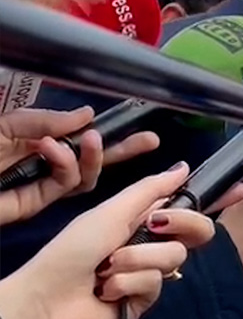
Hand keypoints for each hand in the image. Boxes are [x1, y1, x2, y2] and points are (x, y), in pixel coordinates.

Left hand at [0, 107, 159, 224]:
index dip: (108, 131)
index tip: (134, 122)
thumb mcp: (7, 122)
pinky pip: (65, 186)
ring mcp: (41, 186)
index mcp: (36, 139)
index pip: (80, 136)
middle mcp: (44, 163)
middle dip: (125, 150)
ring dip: (94, 156)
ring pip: (86, 177)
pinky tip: (52, 148)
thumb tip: (88, 114)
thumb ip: (45, 120)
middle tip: (151, 141)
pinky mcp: (35, 204)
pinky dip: (66, 166)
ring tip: (90, 137)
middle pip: (94, 161)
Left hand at [0, 162, 214, 318]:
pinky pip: (156, 284)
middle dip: (180, 224)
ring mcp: (150, 273)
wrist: (46, 300)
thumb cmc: (71, 250)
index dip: (218, 200)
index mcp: (143, 218)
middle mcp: (151, 243)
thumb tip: (185, 167)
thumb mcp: (112, 210)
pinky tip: (107, 290)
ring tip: (106, 269)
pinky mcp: (146, 300)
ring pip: (174, 257)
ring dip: (136, 259)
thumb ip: (152, 189)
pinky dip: (129, 283)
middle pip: (198, 231)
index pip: (189, 206)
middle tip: (154, 226)